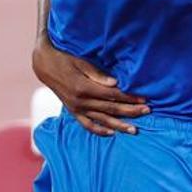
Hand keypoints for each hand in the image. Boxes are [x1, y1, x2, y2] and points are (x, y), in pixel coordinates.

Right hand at [32, 39, 149, 135]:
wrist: (44, 64)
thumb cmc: (65, 58)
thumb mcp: (80, 61)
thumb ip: (97, 74)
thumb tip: (116, 83)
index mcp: (84, 87)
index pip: (113, 95)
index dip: (130, 98)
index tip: (144, 99)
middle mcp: (80, 101)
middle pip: (111, 109)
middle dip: (130, 111)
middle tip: (147, 111)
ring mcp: (76, 108)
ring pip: (101, 120)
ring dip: (119, 125)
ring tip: (134, 130)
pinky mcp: (73, 111)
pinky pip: (87, 125)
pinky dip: (99, 130)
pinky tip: (112, 133)